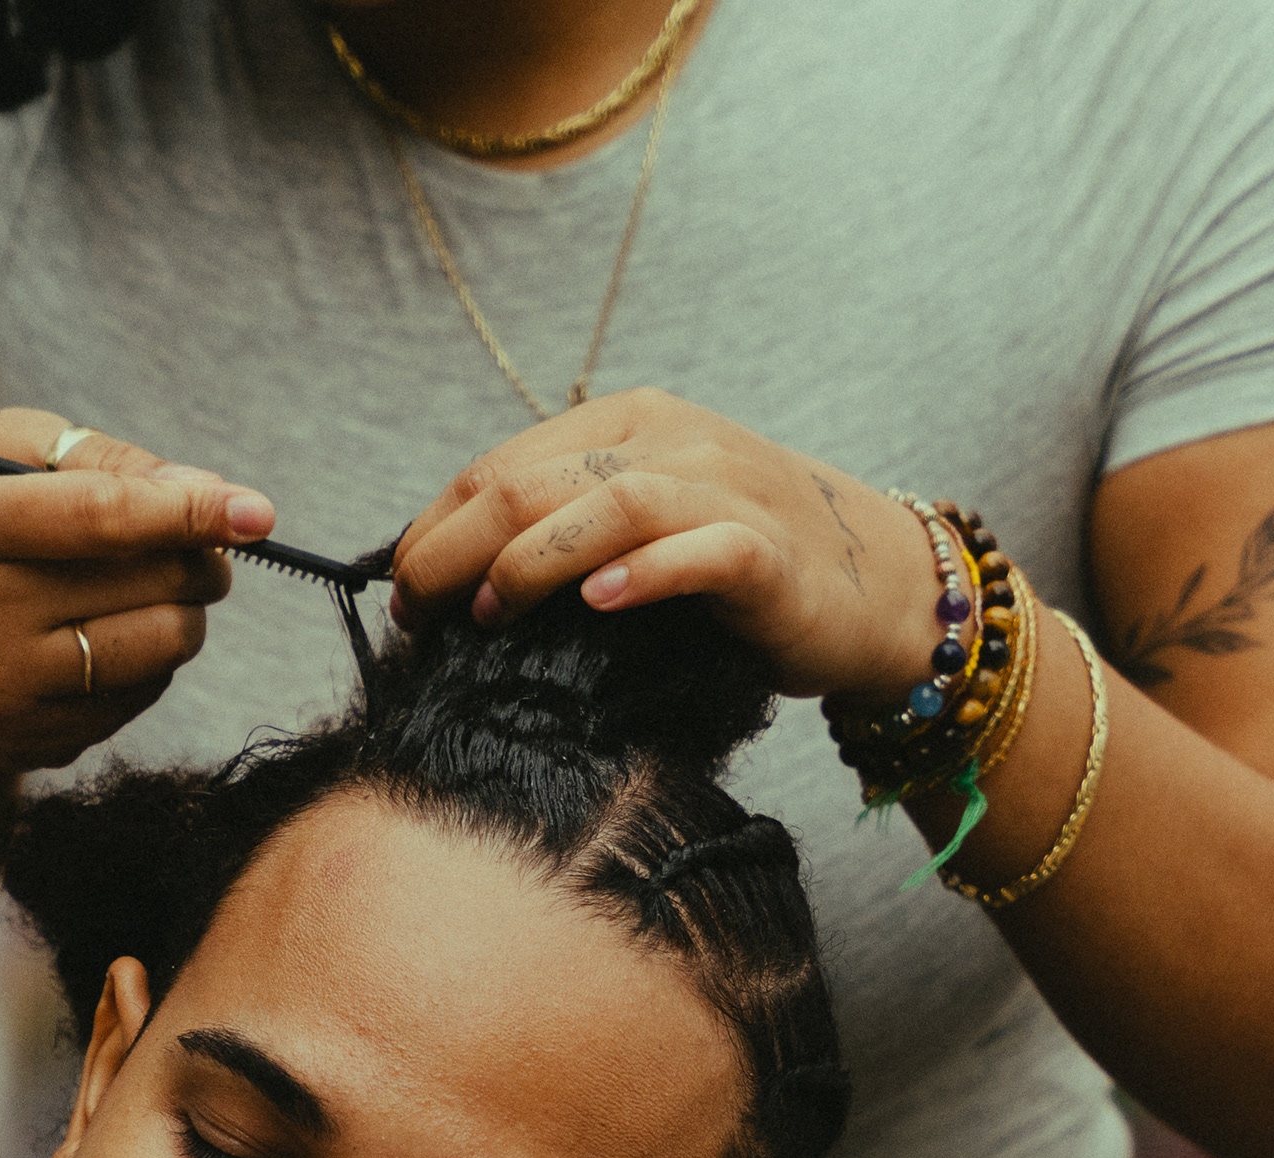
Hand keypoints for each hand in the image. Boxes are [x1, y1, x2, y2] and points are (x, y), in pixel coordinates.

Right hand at [0, 409, 274, 776]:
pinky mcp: (27, 743)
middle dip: (200, 559)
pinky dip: (151, 663)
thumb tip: (209, 494)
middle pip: (150, 580)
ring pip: (162, 644)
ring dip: (186, 614)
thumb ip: (106, 461)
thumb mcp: (11, 462)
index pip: (102, 516)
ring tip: (155, 596)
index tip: (257, 513)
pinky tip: (109, 646)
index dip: (189, 511)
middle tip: (201, 552)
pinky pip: (143, 696)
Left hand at [391, 391, 943, 701]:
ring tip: (484, 613)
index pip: (499, 466)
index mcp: (625, 425)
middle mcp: (670, 441)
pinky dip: (644, 574)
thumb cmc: (737, 565)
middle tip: (417, 616)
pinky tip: (599, 604)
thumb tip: (449, 581)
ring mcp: (722, 490)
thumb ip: (560, 532)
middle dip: (454, 549)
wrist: (873, 585)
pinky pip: (698, 553)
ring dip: (530, 563)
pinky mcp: (766, 552)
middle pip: (533, 483)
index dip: (433, 529)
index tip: (400, 595)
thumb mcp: (639, 526)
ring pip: (606, 505)